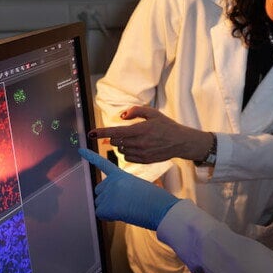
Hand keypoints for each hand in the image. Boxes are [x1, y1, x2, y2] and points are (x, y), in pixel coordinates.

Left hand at [79, 148, 178, 230]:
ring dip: (110, 208)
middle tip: (126, 203)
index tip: (80, 149)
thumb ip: (124, 188)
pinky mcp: (105, 207)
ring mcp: (107, 194)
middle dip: (108, 198)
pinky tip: (123, 214)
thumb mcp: (138, 187)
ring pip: (100, 204)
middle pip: (100, 191)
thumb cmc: (155, 199)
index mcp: (121, 175)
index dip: (91, 157)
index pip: (103, 164)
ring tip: (128, 208)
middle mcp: (111, 182)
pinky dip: (109, 217)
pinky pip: (101, 214)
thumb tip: (115, 201)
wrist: (160, 208)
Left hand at [88, 106, 211, 163]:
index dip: (101, 132)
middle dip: (114, 137)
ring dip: (122, 145)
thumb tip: (121, 116)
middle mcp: (140, 143)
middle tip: (124, 132)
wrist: (180, 142)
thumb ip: (135, 111)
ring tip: (134, 140)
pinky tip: (136, 147)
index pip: (115, 132)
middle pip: (115, 142)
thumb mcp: (153, 113)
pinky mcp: (144, 161)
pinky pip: (127, 158)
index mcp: (141, 129)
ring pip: (121, 150)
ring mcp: (142, 153)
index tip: (91, 133)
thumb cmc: (166, 126)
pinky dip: (127, 152)